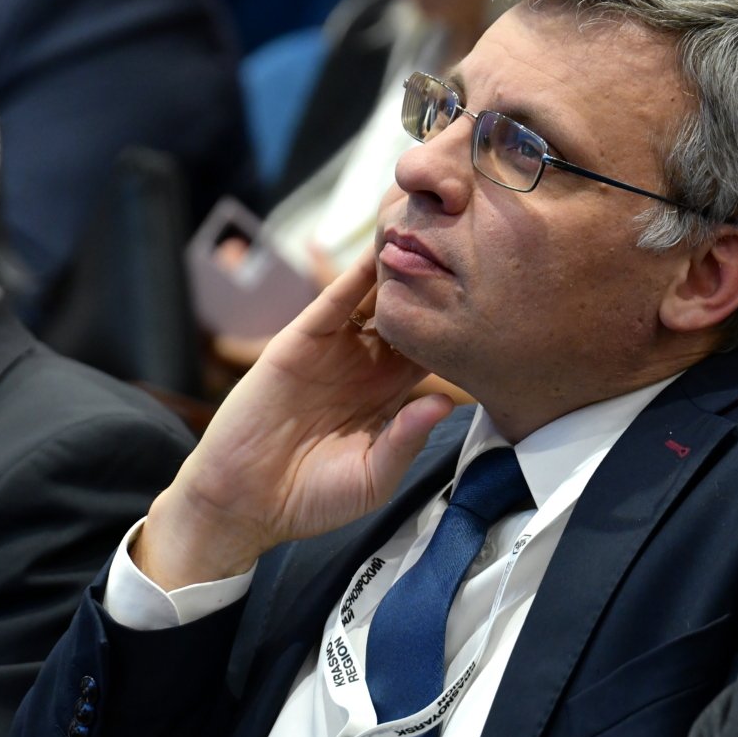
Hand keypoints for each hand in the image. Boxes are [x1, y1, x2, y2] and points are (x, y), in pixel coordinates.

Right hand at [136, 251, 454, 587]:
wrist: (244, 501)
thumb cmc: (309, 499)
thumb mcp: (372, 478)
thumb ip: (405, 440)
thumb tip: (444, 403)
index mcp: (388, 398)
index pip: (430, 353)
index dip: (456, 331)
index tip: (493, 307)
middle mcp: (364, 367)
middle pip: (409, 317)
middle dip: (435, 289)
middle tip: (471, 253)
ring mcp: (333, 351)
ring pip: (374, 300)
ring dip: (399, 270)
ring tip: (431, 235)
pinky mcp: (299, 341)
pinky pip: (333, 301)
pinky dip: (355, 274)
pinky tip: (380, 249)